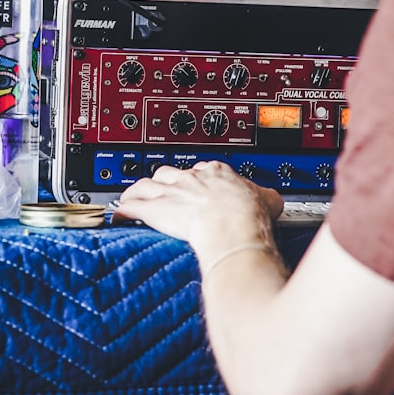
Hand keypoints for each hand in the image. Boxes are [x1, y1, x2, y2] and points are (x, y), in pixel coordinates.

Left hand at [114, 161, 283, 253]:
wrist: (232, 225)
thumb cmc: (248, 215)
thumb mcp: (268, 201)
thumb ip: (267, 197)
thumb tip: (275, 200)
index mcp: (216, 173)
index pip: (201, 169)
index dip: (195, 177)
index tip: (194, 184)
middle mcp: (190, 180)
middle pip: (169, 172)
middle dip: (162, 181)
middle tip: (160, 190)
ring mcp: (171, 193)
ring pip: (146, 185)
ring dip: (136, 191)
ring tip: (131, 197)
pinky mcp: (156, 210)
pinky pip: (134, 206)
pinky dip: (123, 209)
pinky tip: (118, 215)